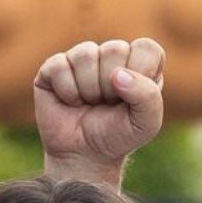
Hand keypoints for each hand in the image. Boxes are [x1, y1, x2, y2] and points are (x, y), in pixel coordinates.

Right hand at [35, 38, 166, 185]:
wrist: (84, 155)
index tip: (132, 98)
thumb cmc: (119, 136)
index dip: (140, 72)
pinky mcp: (54, 67)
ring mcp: (81, 59)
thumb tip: (117, 74)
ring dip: (89, 89)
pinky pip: (60, 66)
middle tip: (108, 104)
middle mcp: (111, 56)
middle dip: (112, 86)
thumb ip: (148, 96)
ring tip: (90, 103)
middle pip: (115, 48)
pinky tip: (71, 102)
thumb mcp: (147, 123)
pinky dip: (68, 91)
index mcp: (139, 64)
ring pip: (86, 54)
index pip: (146, 47)